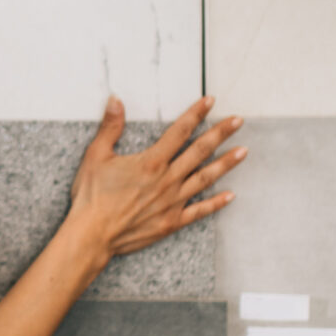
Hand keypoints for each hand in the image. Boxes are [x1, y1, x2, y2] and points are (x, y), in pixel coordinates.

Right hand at [64, 94, 244, 264]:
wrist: (92, 234)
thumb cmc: (92, 196)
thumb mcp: (96, 156)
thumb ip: (110, 127)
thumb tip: (116, 100)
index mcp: (151, 162)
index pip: (180, 131)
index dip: (196, 114)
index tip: (210, 101)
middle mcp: (167, 179)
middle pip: (200, 151)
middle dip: (220, 133)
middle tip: (237, 121)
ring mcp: (173, 202)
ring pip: (205, 178)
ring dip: (226, 164)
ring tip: (243, 152)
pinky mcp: (172, 221)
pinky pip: (199, 211)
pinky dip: (215, 203)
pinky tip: (230, 196)